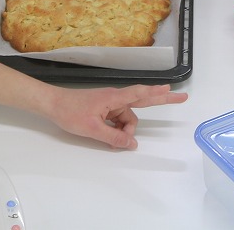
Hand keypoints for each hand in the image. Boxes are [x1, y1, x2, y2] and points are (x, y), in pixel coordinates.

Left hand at [48, 84, 187, 148]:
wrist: (52, 104)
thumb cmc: (71, 112)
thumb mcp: (92, 129)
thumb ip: (113, 137)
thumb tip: (131, 144)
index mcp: (114, 98)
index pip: (140, 94)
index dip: (157, 93)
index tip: (172, 90)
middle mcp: (116, 98)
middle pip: (143, 99)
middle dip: (162, 99)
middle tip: (182, 98)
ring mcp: (110, 103)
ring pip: (127, 118)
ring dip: (127, 130)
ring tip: (118, 142)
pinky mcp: (104, 109)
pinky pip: (118, 119)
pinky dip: (119, 129)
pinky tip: (116, 138)